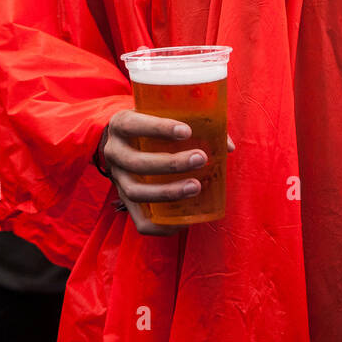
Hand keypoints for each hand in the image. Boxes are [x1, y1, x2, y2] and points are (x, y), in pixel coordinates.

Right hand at [101, 110, 234, 236]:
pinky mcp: (125, 201)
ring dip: (168, 192)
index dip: (158, 128)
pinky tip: (185, 221)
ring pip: (136, 192)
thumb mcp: (160, 115)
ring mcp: (117, 179)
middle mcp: (113, 152)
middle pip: (136, 162)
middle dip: (171, 163)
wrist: (121, 141)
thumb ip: (192, 124)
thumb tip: (227, 146)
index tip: (187, 131)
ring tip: (196, 186)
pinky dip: (161, 226)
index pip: (133, 125)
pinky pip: (139, 221)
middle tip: (200, 158)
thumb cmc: (150, 126)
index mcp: (120, 124)